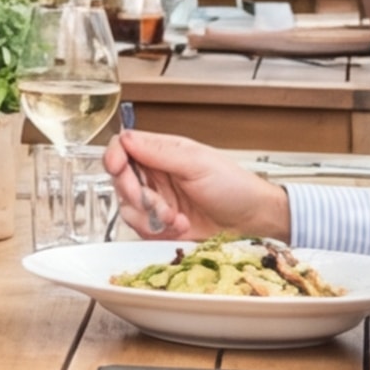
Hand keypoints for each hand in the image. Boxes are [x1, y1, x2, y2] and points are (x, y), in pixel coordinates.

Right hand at [108, 127, 287, 241]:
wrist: (254, 222)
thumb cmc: (235, 186)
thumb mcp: (198, 163)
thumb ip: (160, 152)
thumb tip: (126, 138)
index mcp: (163, 153)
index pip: (124, 147)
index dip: (115, 156)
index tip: (116, 167)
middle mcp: (155, 176)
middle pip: (120, 179)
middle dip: (134, 192)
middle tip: (154, 201)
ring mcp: (157, 202)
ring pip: (128, 207)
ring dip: (149, 215)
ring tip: (175, 218)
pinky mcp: (161, 226)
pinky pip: (141, 229)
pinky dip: (157, 230)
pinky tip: (179, 227)